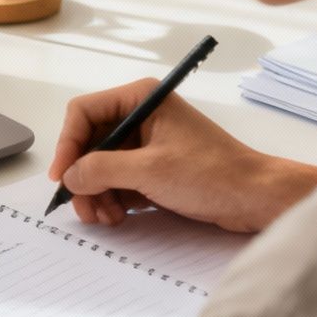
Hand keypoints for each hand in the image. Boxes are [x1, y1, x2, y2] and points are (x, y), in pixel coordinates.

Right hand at [48, 78, 316, 232]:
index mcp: (141, 99)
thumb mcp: (149, 171)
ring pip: (101, 165)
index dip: (67, 145)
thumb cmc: (211, 174)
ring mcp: (148, 142)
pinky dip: (113, 198)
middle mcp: (141, 115)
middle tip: (84, 208)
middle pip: (89, 142)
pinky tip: (118, 216)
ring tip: (106, 217)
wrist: (254, 198)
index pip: (83, 113)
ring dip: (96, 193)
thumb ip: (100, 169)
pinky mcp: (155, 166)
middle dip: (83, 177)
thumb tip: (69, 177)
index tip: (62, 178)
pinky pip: (119, 179)